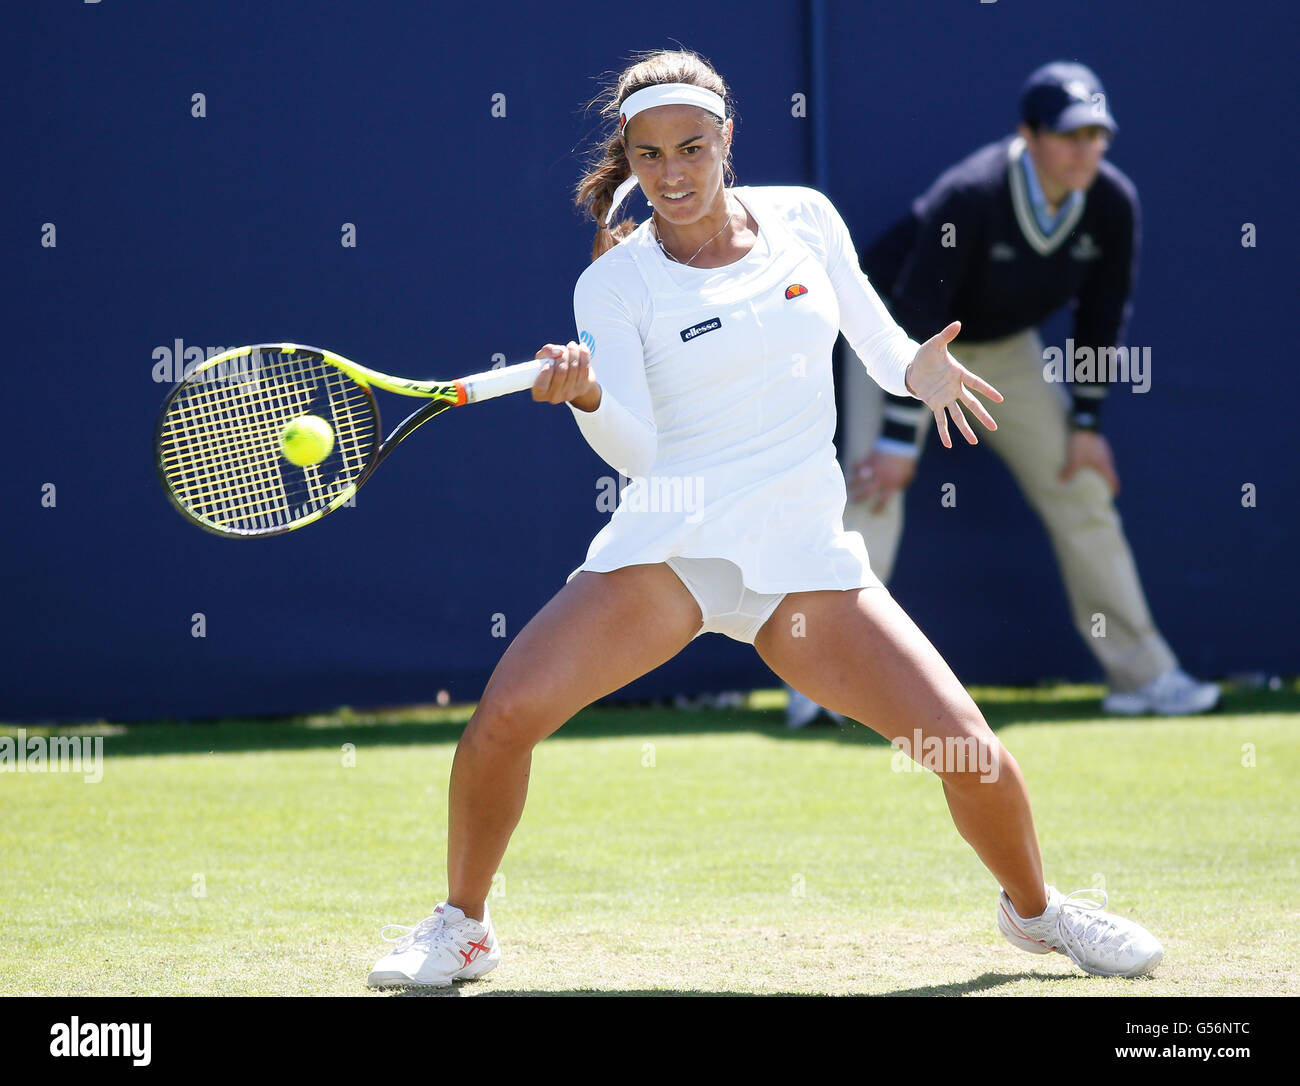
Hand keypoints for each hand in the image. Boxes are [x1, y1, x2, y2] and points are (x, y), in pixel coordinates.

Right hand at [532, 341, 599, 410]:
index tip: (550, 360)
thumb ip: (546, 352)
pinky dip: (583, 354)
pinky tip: (581, 347)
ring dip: (573, 352)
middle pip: (560, 371)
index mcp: (539, 393)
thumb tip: (559, 351)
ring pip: (573, 367)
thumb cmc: (553, 367)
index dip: (546, 371)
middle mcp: (554, 397)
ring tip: (571, 346)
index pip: (541, 385)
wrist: (572, 378)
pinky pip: (585, 367)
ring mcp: (569, 394)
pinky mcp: (583, 388)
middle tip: (562, 350)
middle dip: (562, 356)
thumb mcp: (543, 359)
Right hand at [848, 449, 916, 510]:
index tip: (874, 512)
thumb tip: (896, 489)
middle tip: (852, 501)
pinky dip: (854, 467)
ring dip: (852, 482)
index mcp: (891, 484)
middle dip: (858, 497)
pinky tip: (852, 469)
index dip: (878, 508)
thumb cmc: (906, 461)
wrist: (900, 444)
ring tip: (847, 486)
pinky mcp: (868, 460)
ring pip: (858, 478)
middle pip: (866, 491)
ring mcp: (873, 469)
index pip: (883, 500)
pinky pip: (858, 464)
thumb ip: (901, 483)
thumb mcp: (908, 475)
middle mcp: (880, 478)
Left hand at [903, 321, 1002, 448]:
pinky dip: (944, 432)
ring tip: (974, 442)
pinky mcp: (934, 404)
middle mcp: (954, 388)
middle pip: (971, 404)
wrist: (912, 367)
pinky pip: (940, 420)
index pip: (976, 383)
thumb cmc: (926, 355)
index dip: (987, 390)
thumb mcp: (935, 344)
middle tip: (994, 428)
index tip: (1000, 399)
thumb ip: (946, 335)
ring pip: (958, 416)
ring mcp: (945, 397)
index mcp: (958, 374)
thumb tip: (957, 323)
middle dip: (982, 416)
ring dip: (966, 429)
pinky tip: (949, 444)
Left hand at [1060, 430, 1119, 495]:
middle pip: (1108, 474)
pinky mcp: (1098, 443)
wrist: (1085, 422)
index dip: (1113, 490)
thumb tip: (1061, 482)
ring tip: (1087, 477)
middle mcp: (1107, 458)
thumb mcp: (1074, 459)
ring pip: (1102, 464)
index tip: (1110, 496)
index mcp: (1105, 466)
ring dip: (1097, 471)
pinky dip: (1092, 463)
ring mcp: (1103, 450)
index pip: (1113, 481)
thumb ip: (1068, 472)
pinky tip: (1083, 463)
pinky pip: (1097, 456)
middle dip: (1103, 482)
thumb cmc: (1082, 443)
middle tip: (1096, 490)